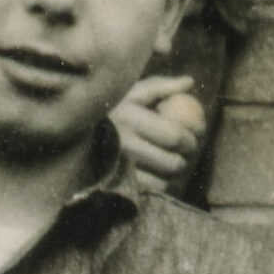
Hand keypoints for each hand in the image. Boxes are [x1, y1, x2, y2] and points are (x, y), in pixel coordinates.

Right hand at [112, 74, 205, 190]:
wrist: (76, 131)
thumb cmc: (112, 107)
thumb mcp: (132, 91)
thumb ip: (161, 86)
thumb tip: (189, 82)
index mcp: (128, 118)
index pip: (174, 136)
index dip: (193, 137)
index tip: (197, 133)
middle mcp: (122, 145)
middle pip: (172, 163)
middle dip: (187, 157)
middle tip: (187, 150)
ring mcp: (119, 168)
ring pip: (164, 181)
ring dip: (174, 172)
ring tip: (172, 158)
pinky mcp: (117, 185)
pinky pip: (150, 190)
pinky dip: (160, 183)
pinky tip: (157, 171)